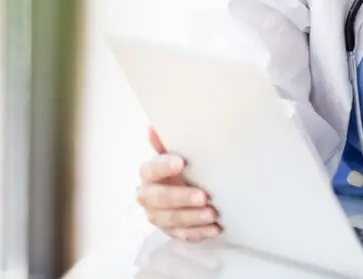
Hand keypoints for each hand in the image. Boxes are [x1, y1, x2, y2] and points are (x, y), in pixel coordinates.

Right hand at [135, 127, 221, 241]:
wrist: (180, 191)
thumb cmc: (180, 168)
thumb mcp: (175, 153)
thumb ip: (165, 143)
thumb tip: (153, 127)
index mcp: (148, 174)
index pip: (150, 170)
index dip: (163, 166)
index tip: (182, 162)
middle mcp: (148, 197)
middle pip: (159, 199)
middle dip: (181, 198)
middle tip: (203, 196)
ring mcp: (158, 217)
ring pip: (172, 220)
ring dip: (193, 218)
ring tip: (213, 213)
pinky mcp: (170, 231)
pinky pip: (183, 235)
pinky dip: (200, 232)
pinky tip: (215, 228)